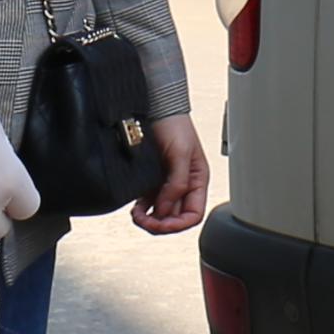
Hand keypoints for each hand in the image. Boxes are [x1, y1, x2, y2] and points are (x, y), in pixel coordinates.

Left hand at [134, 111, 210, 235]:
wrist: (157, 108)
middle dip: (161, 224)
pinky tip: (135, 209)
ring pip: (160, 213)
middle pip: (175, 218)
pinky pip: (148, 203)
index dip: (178, 224)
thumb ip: (177, 183)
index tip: (161, 223)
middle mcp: (183, 185)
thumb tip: (165, 208)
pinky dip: (141, 210)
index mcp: (197, 181)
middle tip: (145, 222)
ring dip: (149, 219)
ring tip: (137, 216)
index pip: (193, 214)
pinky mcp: (152, 180)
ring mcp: (166, 184)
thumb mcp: (181, 153)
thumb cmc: (175, 124)